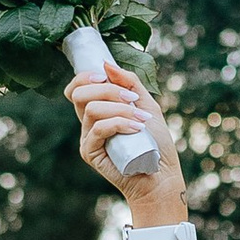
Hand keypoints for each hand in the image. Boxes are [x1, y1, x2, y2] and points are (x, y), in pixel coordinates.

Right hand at [67, 63, 185, 221]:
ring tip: (142, 120)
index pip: (77, 88)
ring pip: (92, 109)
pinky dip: (119, 124)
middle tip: (133, 100)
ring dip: (121, 109)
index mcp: (98, 110)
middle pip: (80, 94)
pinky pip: (99, 129)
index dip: (85, 77)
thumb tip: (106, 63)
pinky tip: (137, 129)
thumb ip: (129, 83)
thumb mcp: (147, 105)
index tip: (104, 76)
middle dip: (109, 90)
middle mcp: (88, 123)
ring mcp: (87, 139)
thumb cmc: (156, 143)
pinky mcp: (90, 153)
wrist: (162, 176)